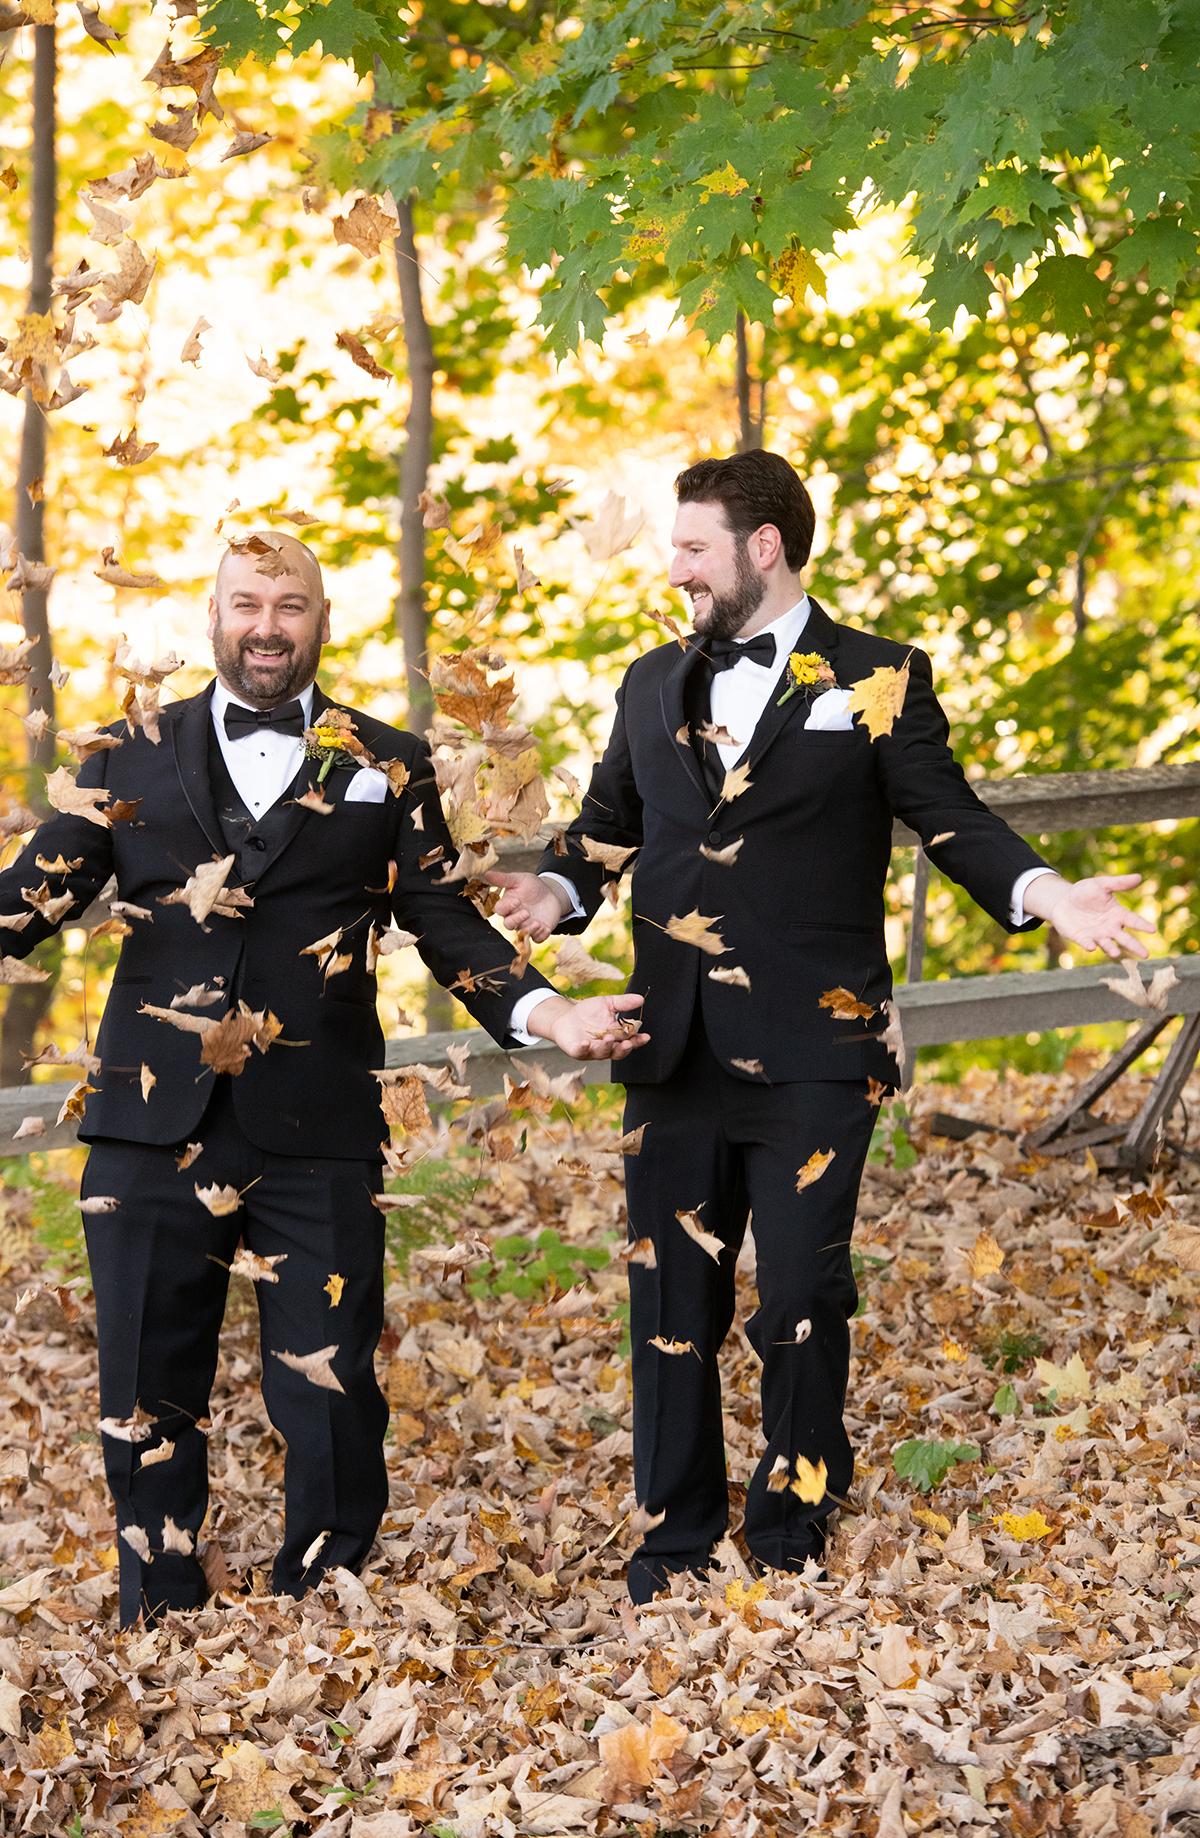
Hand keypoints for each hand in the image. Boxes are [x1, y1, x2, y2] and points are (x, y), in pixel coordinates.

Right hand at [484, 869, 567, 942]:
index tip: (517, 900)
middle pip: (508, 924)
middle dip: (516, 920)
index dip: (507, 907)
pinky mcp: (538, 931)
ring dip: (529, 930)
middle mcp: (514, 917)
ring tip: (537, 923)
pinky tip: (545, 928)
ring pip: (522, 933)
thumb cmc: (531, 886)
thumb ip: (503, 879)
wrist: (550, 893)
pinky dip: (540, 935)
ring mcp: (526, 926)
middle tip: (526, 912)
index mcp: (507, 905)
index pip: (501, 910)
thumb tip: (486, 873)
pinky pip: (537, 938)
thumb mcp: (519, 879)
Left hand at [527, 993, 648, 1060]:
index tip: (645, 1037)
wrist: (565, 1017)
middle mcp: (606, 1046)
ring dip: (606, 1047)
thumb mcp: (607, 1004)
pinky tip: (586, 1042)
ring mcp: (592, 1050)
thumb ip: (624, 1003)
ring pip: (602, 1053)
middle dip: (624, 1048)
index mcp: (616, 1036)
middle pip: (619, 1051)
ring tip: (608, 1038)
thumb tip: (641, 999)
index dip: (638, 1040)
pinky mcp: (577, 1051)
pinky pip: (581, 1052)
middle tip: (628, 1043)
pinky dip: (584, 1048)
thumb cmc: (588, 1013)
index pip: (630, 1040)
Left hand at [1027, 872, 1155, 959]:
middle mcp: (1110, 928)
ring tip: (1115, 953)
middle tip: (1145, 954)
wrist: (1062, 901)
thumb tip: (1139, 877)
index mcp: (1118, 914)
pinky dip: (1089, 945)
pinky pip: (1087, 943)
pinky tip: (1091, 946)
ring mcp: (1097, 935)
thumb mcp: (1101, 885)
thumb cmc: (1085, 892)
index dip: (1143, 925)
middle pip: (1125, 939)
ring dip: (1111, 949)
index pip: (1133, 920)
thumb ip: (1118, 883)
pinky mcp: (1082, 939)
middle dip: (1135, 946)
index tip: (1153, 930)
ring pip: (1107, 945)